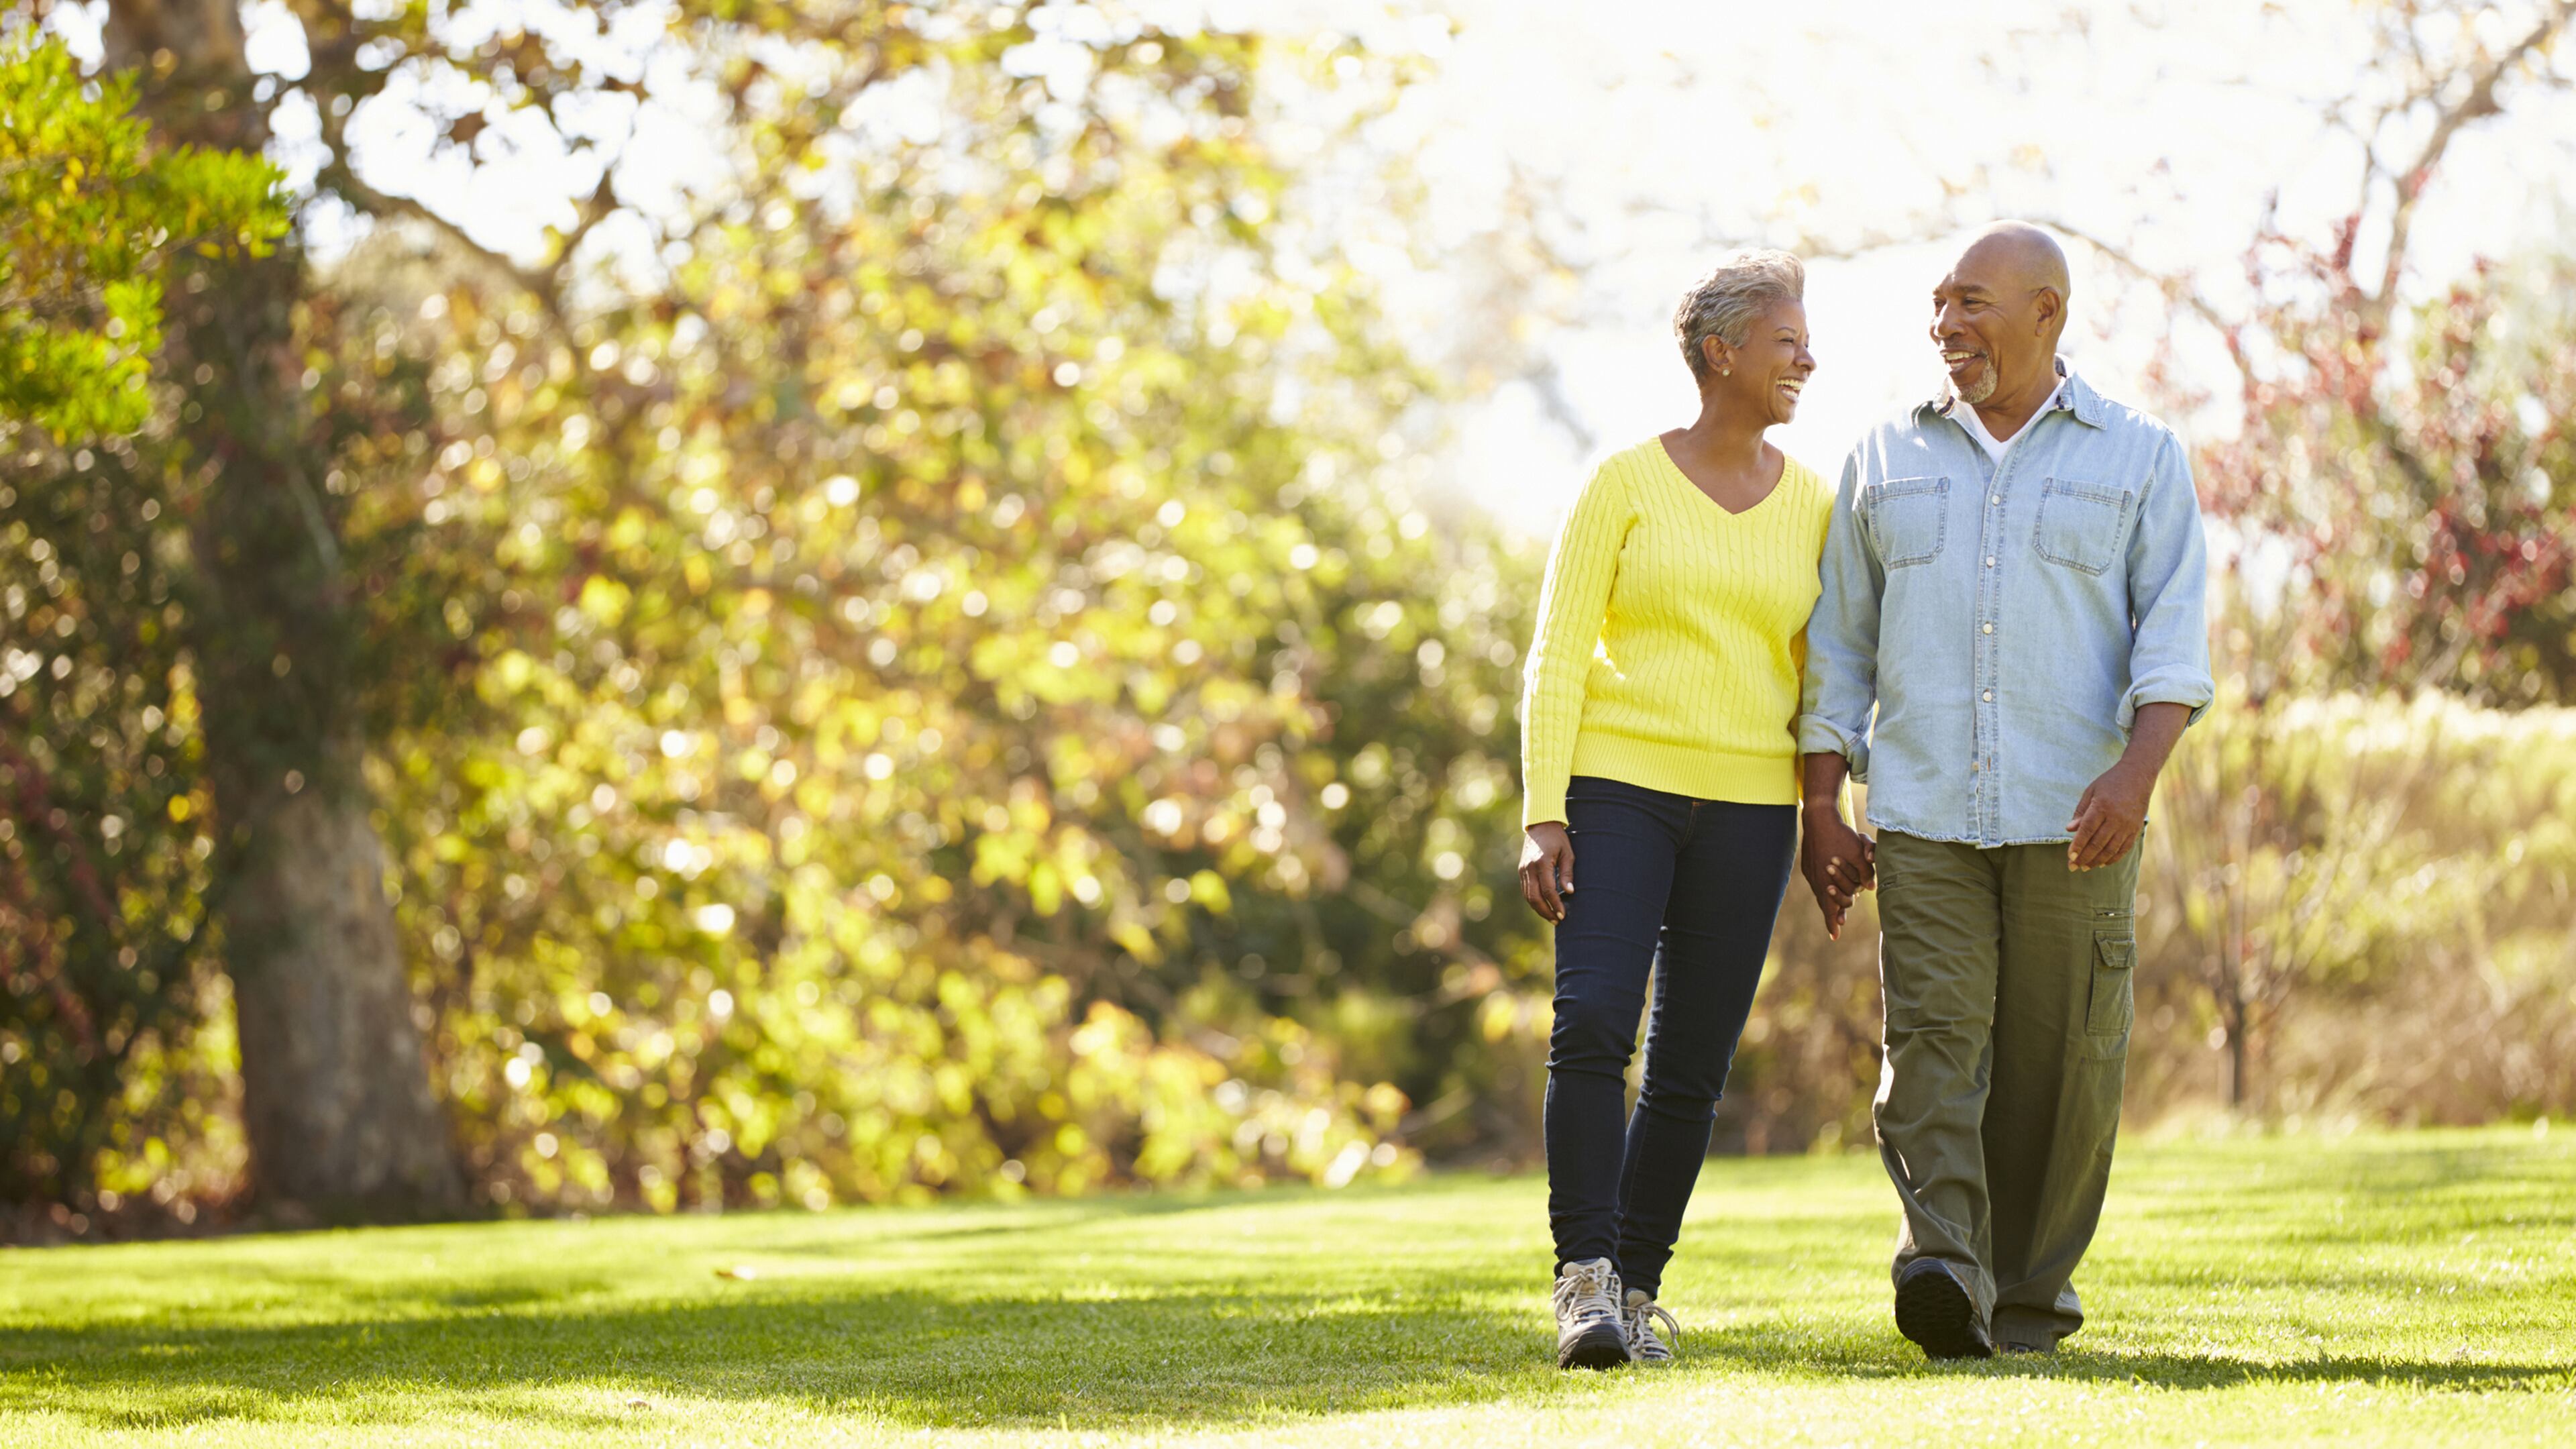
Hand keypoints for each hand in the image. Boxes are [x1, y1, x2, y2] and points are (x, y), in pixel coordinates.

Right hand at [1519, 822, 1574, 922]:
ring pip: (1528, 896)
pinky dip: (1534, 900)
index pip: (1548, 890)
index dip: (1555, 904)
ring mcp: (1523, 869)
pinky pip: (1526, 890)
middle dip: (1545, 911)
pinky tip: (1543, 905)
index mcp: (1541, 862)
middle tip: (1557, 920)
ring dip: (1539, 908)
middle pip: (1534, 897)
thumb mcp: (1567, 853)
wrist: (1540, 825)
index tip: (1563, 915)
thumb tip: (1569, 893)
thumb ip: (1567, 873)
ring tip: (1551, 916)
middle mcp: (1529, 868)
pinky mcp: (1521, 870)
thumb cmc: (1557, 839)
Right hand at [1799, 801, 1875, 940]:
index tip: (1835, 936)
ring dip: (1828, 900)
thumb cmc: (1841, 836)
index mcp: (1827, 882)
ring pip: (1820, 892)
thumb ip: (1866, 872)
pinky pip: (1816, 882)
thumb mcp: (1859, 853)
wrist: (1819, 819)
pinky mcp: (1808, 865)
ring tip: (1834, 908)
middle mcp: (1816, 881)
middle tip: (1839, 923)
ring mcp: (1810, 873)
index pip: (1830, 909)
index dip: (1833, 923)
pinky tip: (1827, 886)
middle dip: (1832, 914)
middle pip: (1824, 903)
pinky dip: (1823, 887)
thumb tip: (1871, 888)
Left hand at [2067, 761, 2151, 870]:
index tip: (2069, 856)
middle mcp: (2116, 818)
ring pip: (2111, 849)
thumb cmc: (2110, 782)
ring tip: (2085, 867)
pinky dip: (2113, 858)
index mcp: (2102, 806)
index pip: (2087, 830)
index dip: (2078, 845)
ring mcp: (2128, 825)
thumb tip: (2069, 829)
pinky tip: (2102, 863)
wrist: (2138, 776)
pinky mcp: (2136, 828)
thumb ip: (2080, 811)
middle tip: (2073, 867)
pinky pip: (2124, 848)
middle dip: (2084, 857)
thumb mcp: (2091, 791)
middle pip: (2098, 843)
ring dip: (2097, 860)